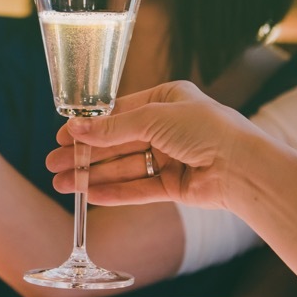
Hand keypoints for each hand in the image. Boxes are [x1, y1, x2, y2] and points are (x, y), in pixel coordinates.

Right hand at [47, 81, 259, 209]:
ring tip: (63, 184)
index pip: (118, 113)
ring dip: (93, 176)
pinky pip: (137, 189)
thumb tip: (76, 129)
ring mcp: (171, 158)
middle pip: (116, 143)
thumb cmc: (207, 129)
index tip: (62, 137)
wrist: (242, 167)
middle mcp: (168, 129)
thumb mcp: (154, 118)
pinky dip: (113, 192)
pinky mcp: (174, 186)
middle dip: (85, 155)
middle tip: (53, 164)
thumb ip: (113, 127)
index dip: (89, 127)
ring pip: (123, 168)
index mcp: (167, 101)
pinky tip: (90, 195)